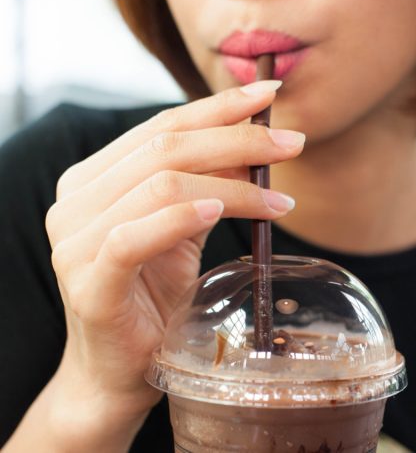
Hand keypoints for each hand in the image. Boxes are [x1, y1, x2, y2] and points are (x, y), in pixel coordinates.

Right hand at [44, 80, 303, 431]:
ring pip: (160, 185)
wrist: (120, 370)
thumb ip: (206, 184)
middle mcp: (77, 200)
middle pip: (165, 148)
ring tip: (281, 200)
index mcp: (95, 178)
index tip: (270, 93)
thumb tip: (254, 140)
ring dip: (231, 186)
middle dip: (238, 140)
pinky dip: (180, 218)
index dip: (218, 106)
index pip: (161, 126)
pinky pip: (134, 237)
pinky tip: (217, 211)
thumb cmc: (155, 296)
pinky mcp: (88, 282)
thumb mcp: (185, 229)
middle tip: (292, 143)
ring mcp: (75, 241)